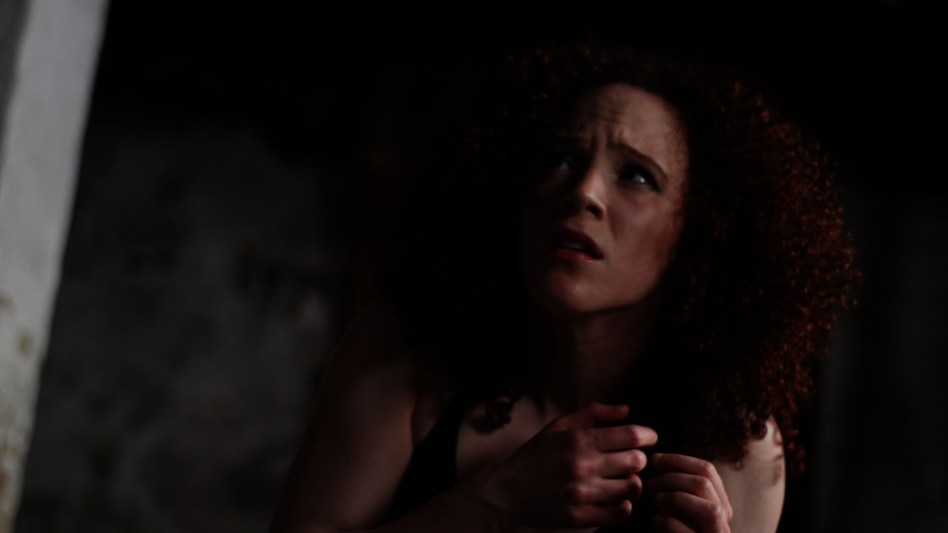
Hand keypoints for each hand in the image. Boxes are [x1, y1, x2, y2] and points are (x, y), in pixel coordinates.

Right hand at [480, 402, 657, 529]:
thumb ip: (594, 413)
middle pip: (637, 461)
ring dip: (632, 482)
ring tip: (622, 479)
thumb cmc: (536, 455)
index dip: (647, 435)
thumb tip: (626, 410)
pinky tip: (615, 499)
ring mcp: (583, 494)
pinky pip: (621, 513)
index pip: (631, 436)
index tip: (649, 438)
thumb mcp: (559, 426)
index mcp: (579, 440)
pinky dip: (624, 506)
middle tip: (631, 459)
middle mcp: (583, 466)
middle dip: (639, 458)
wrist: (507, 492)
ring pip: (632, 487)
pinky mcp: (581, 517)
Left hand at [646, 453, 732, 531]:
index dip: (678, 460)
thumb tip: (659, 461)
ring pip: (709, 508)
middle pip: (705, 483)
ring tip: (655, 502)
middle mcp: (724, 522)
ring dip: (674, 498)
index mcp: (719, 505)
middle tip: (650, 485)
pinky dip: (664, 522)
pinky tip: (654, 524)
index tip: (655, 460)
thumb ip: (678, 489)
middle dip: (672, 477)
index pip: (707, 470)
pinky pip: (684, 530)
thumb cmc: (673, 532)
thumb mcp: (678, 509)